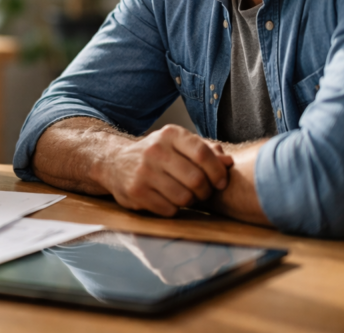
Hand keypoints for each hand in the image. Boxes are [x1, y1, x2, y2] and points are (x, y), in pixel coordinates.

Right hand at [93, 125, 233, 216]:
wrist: (115, 162)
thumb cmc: (156, 155)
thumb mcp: (178, 146)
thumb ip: (206, 152)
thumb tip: (229, 162)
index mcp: (170, 135)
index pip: (203, 154)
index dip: (218, 172)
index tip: (221, 182)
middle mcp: (155, 150)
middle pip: (196, 179)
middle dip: (205, 191)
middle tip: (202, 192)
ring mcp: (143, 172)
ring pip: (184, 197)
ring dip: (190, 202)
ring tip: (184, 196)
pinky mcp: (136, 192)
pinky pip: (168, 209)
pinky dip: (173, 209)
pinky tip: (167, 200)